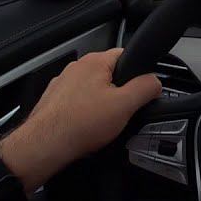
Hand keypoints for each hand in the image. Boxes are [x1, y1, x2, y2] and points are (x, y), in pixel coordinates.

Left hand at [0, 48, 161, 192]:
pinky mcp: (53, 101)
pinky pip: (76, 104)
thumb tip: (155, 82)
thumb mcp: (126, 106)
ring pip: (91, 91)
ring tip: (100, 125)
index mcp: (94, 62)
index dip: (137, 74)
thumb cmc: (78, 125)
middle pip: (109, 75)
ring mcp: (62, 84)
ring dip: (98, 105)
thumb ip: (146, 88)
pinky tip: (84, 129)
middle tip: (120, 113)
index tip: (139, 91)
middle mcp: (76, 68)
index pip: (125, 55)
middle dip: (117, 93)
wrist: (44, 146)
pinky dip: (82, 114)